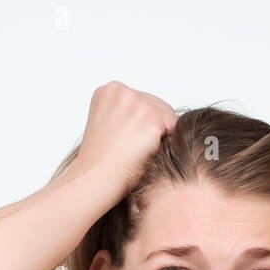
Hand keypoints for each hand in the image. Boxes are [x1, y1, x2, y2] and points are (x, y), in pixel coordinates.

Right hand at [67, 82, 176, 198]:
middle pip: (159, 106)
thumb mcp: (107, 125)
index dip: (143, 123)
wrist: (95, 179)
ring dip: (160, 136)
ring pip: (168, 117)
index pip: (144, 101)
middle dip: (154, 128)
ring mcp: (138, 104)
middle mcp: (123, 92)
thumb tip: (151, 115)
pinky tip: (146, 154)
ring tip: (138, 152)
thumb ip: (126, 113)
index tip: (129, 139)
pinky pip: (173, 130)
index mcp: (109, 91)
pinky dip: (164, 145)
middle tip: (135, 149)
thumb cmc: (100, 161)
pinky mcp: (152, 120)